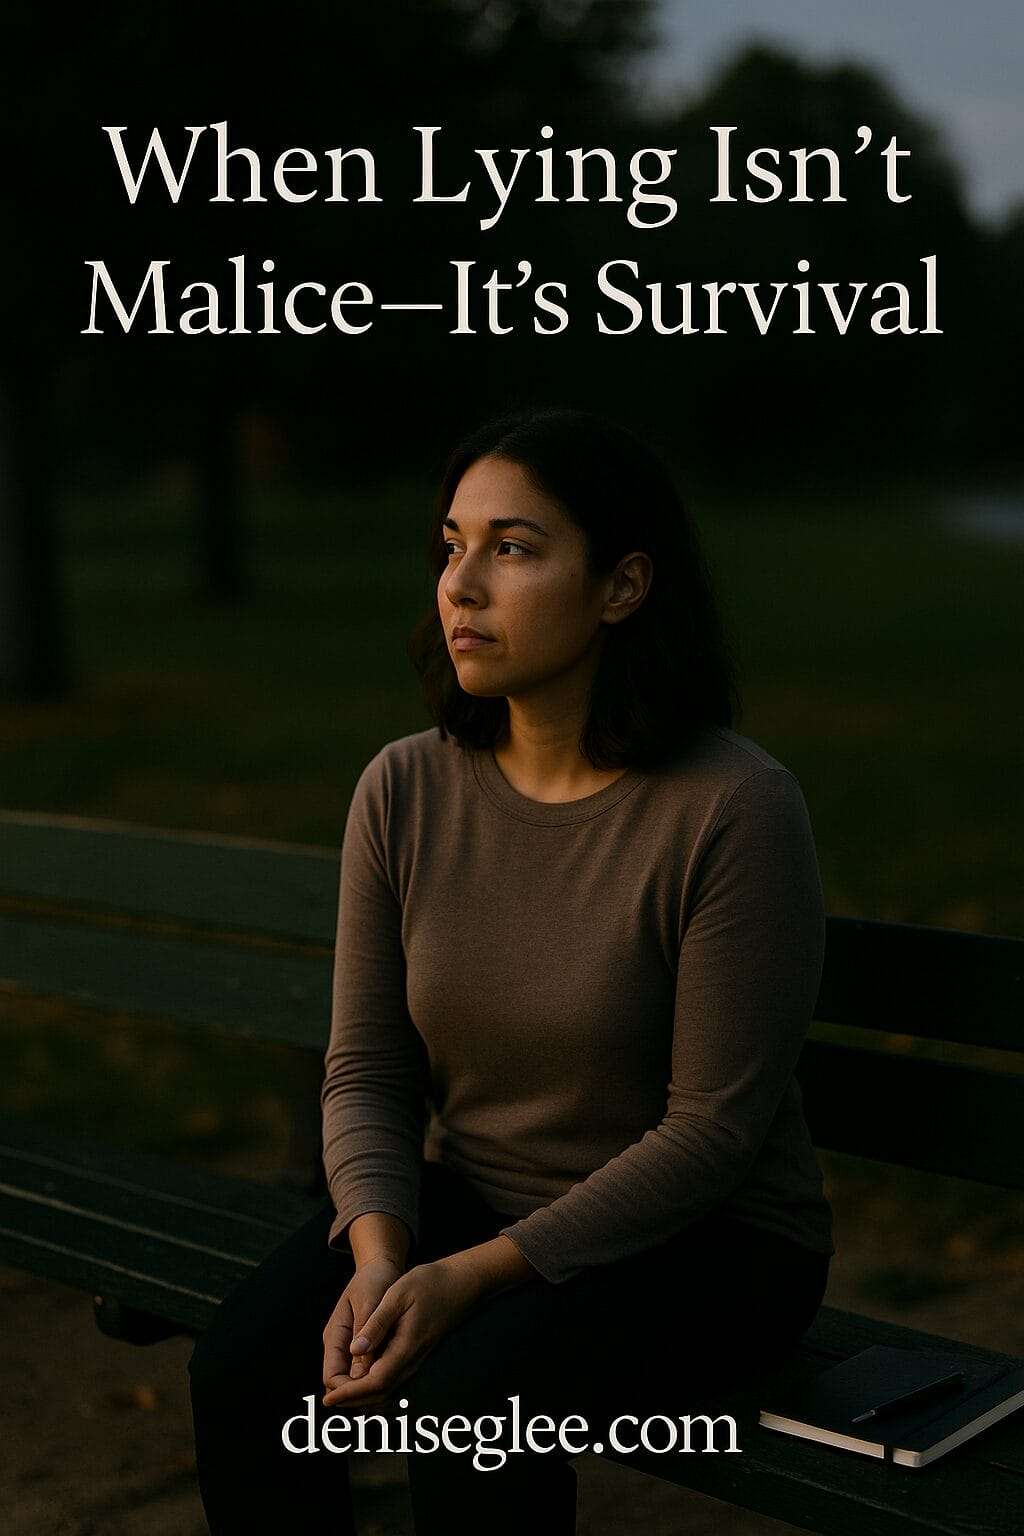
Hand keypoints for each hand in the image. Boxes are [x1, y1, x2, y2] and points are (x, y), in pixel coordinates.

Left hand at [321, 1258, 478, 1409]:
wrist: (461, 1283)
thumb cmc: (429, 1284)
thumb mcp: (398, 1295)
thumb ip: (377, 1324)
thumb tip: (355, 1350)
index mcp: (405, 1347)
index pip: (374, 1382)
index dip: (349, 1393)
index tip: (328, 1398)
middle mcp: (411, 1360)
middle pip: (380, 1393)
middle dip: (352, 1401)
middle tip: (327, 1399)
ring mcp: (416, 1358)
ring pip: (387, 1389)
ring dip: (362, 1396)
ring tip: (339, 1393)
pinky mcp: (417, 1353)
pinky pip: (393, 1378)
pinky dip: (373, 1386)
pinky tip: (361, 1378)